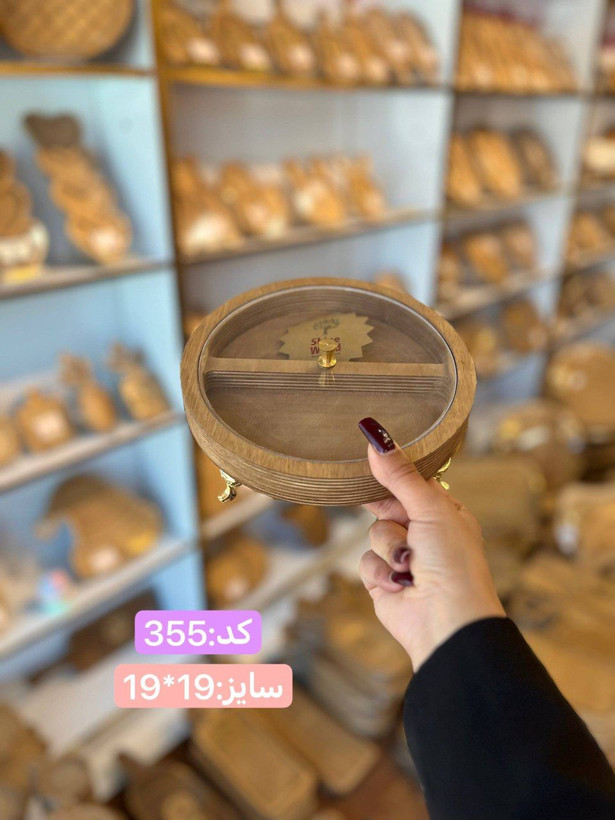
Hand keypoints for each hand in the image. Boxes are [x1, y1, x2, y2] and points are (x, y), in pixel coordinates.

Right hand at [358, 417, 504, 671]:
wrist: (446, 622)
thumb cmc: (453, 563)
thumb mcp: (430, 508)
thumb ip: (399, 474)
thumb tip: (375, 435)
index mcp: (444, 512)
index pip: (410, 482)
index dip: (394, 476)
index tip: (374, 461)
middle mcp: (424, 533)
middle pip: (386, 505)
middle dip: (392, 517)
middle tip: (404, 523)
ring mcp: (403, 557)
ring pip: (374, 533)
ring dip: (390, 548)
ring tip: (411, 565)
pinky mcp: (384, 580)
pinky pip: (366, 561)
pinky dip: (381, 572)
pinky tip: (401, 584)